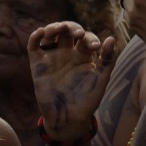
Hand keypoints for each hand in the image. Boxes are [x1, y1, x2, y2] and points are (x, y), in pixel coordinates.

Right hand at [28, 22, 115, 139]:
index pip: (87, 38)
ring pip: (51, 35)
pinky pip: (34, 47)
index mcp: (84, 56)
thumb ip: (108, 60)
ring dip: (55, 27)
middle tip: (77, 34)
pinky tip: (41, 32)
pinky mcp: (38, 65)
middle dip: (72, 28)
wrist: (69, 118)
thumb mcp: (101, 79)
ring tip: (59, 28)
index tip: (95, 47)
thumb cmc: (88, 99)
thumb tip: (111, 38)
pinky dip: (35, 37)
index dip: (91, 38)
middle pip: (68, 32)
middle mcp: (68, 54)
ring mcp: (53, 58)